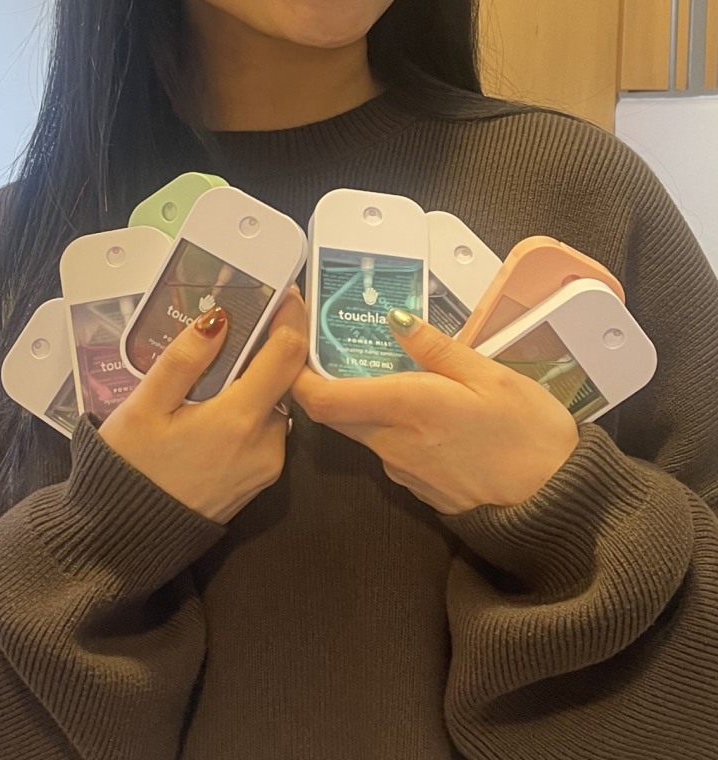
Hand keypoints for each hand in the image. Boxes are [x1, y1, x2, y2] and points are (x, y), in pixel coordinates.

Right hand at [99, 290, 307, 522]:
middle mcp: (268, 441)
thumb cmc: (131, 467)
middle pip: (285, 377)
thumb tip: (218, 318)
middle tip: (238, 326)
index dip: (291, 317)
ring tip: (219, 368)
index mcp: (240, 418)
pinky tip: (219, 406)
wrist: (130, 536)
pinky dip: (253, 410)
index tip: (283, 293)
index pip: (287, 353)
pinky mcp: (265, 477)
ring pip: (277, 403)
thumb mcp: (145, 406)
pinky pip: (270, 429)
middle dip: (266, 349)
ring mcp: (271, 462)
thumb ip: (184, 360)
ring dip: (257, 382)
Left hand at [292, 309, 578, 514]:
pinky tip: (422, 410)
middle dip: (328, 381)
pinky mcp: (415, 485)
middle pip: (336, 414)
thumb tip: (395, 320)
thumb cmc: (528, 433)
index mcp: (405, 407)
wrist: (553, 504)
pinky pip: (387, 449)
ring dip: (364, 402)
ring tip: (394, 369)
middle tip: (344, 345)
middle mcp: (390, 443)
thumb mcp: (490, 376)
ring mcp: (400, 469)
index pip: (323, 399)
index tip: (298, 346)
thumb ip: (436, 348)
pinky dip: (389, 425)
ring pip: (362, 430)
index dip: (298, 375)